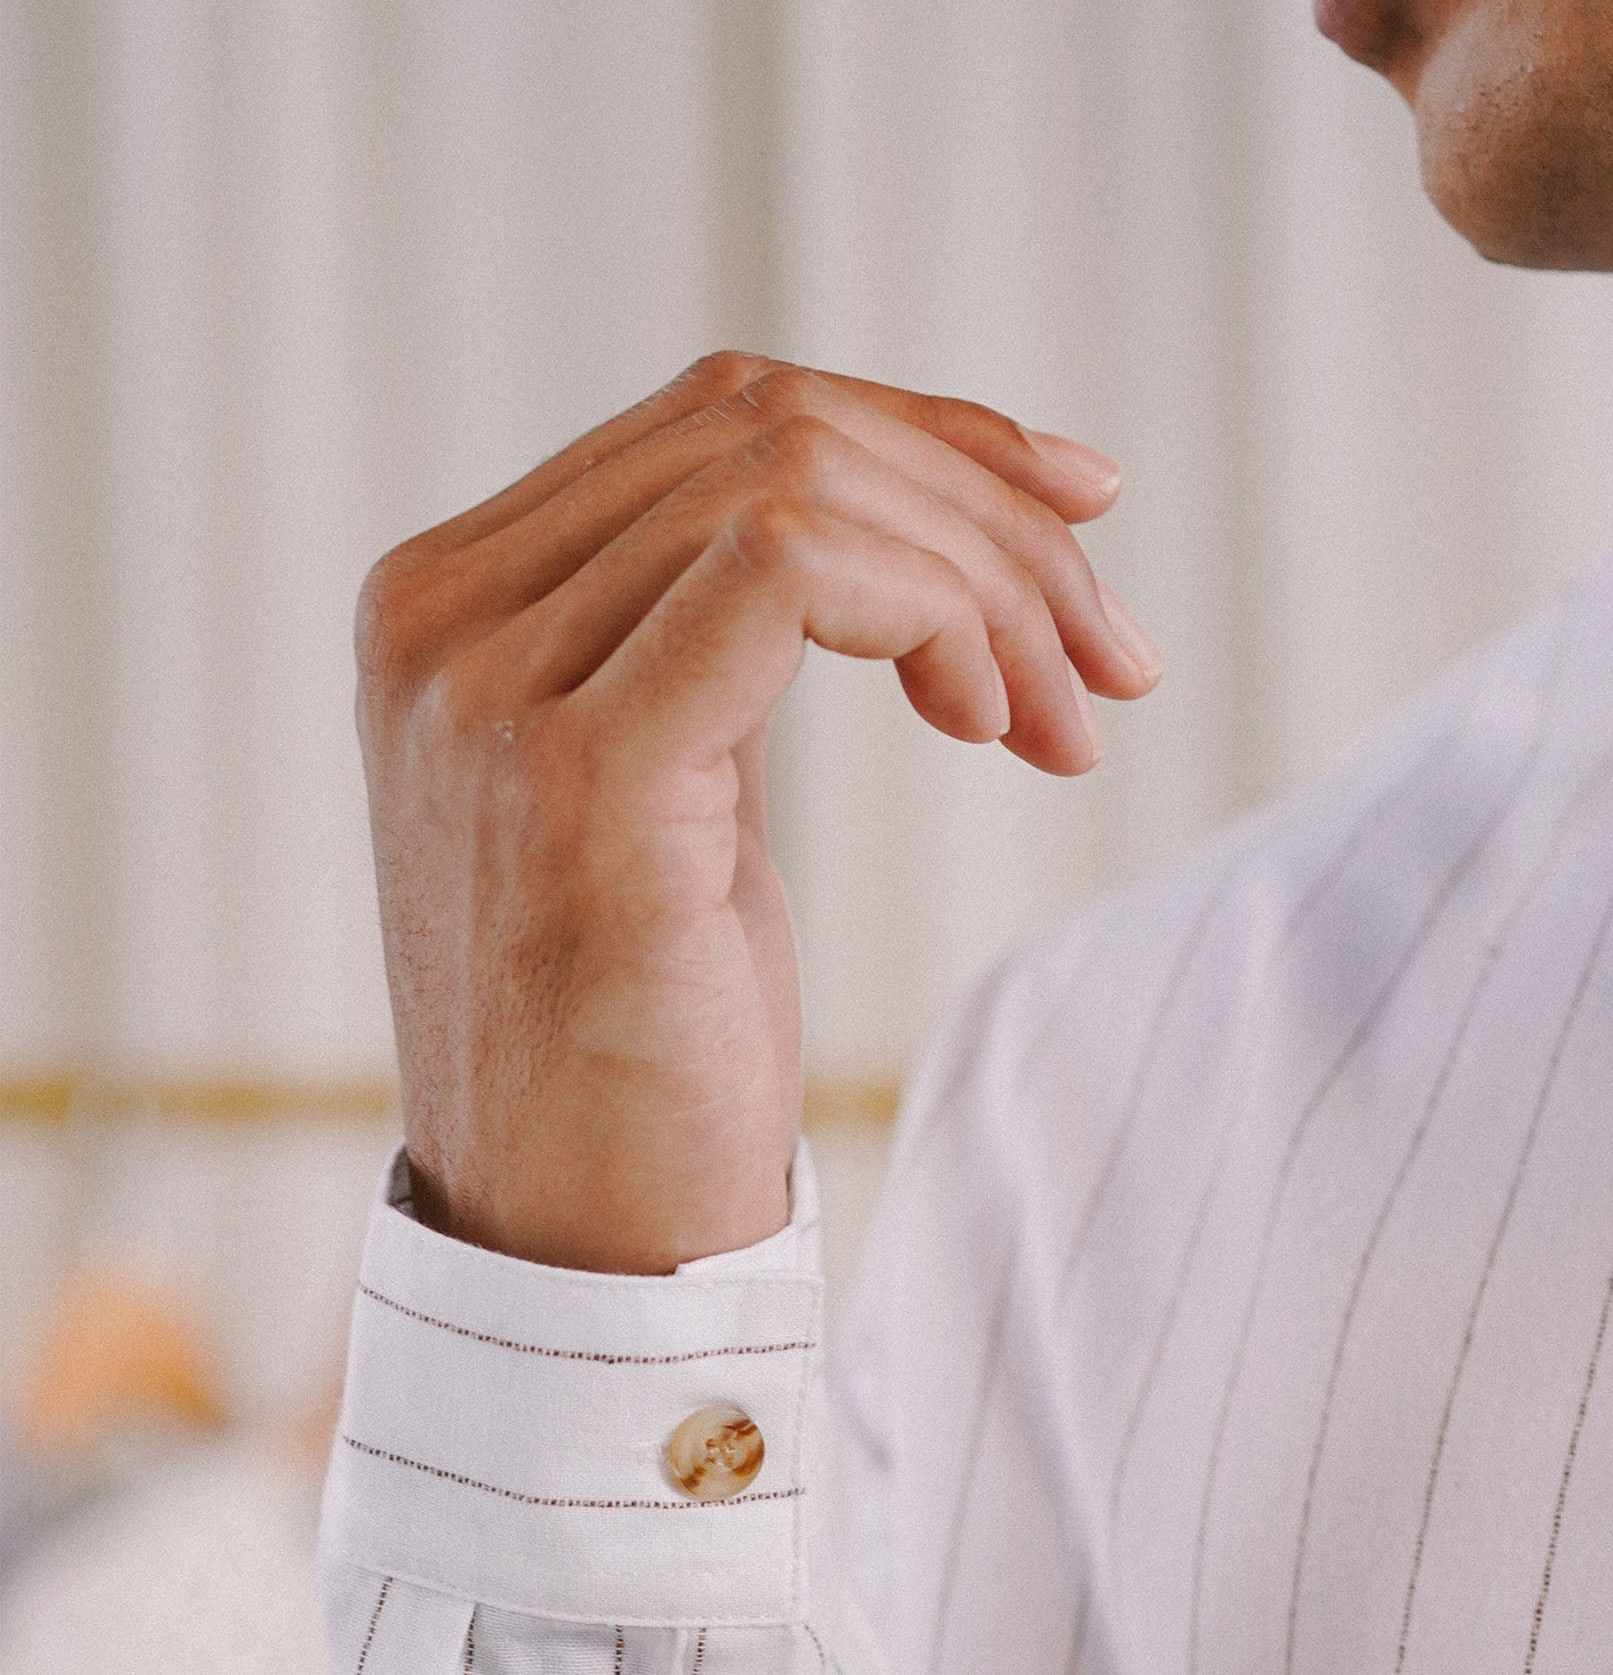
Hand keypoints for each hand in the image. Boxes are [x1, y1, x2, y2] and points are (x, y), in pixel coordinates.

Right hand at [354, 357, 1162, 1273]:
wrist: (577, 1254)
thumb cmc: (648, 1052)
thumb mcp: (680, 797)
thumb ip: (716, 640)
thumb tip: (915, 507)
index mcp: (451, 604)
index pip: (715, 421)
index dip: (930, 441)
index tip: (1081, 522)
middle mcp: (441, 621)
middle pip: (766, 428)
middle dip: (986, 516)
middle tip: (1109, 655)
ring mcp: (491, 692)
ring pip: (793, 483)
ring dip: (987, 581)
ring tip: (1064, 716)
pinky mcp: (577, 774)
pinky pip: (789, 569)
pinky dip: (934, 614)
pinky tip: (990, 725)